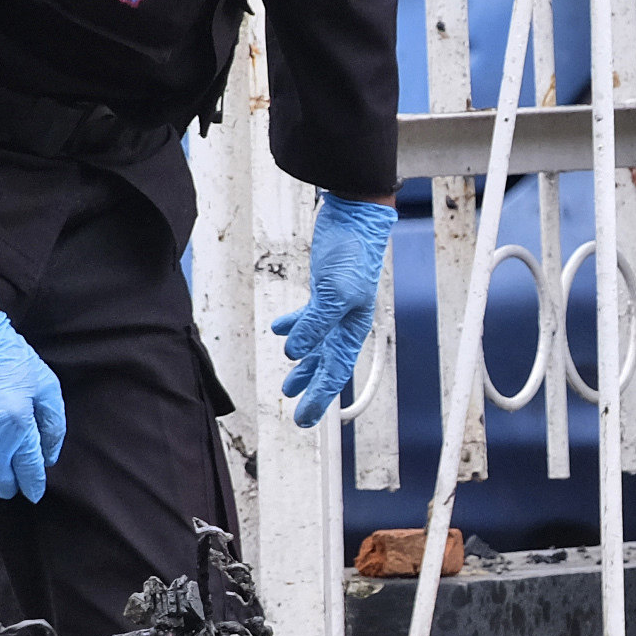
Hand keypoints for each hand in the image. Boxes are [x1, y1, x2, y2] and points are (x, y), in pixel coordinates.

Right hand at [0, 309, 65, 500]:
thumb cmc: (7, 356)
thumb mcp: (44, 382)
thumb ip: (53, 422)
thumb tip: (49, 456)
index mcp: (19, 420)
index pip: (29, 467)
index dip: (33, 484)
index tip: (33, 492)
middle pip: (1, 480)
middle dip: (9, 486)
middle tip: (10, 483)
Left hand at [275, 192, 396, 427]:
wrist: (355, 216)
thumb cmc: (353, 252)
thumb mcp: (332, 292)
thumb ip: (314, 325)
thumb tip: (296, 352)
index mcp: (353, 327)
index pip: (334, 372)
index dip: (318, 398)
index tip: (303, 419)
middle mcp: (345, 321)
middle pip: (326, 363)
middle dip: (311, 387)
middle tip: (296, 408)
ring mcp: (334, 306)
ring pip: (317, 344)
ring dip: (303, 363)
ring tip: (288, 381)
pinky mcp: (324, 290)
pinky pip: (308, 317)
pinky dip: (294, 326)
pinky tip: (280, 331)